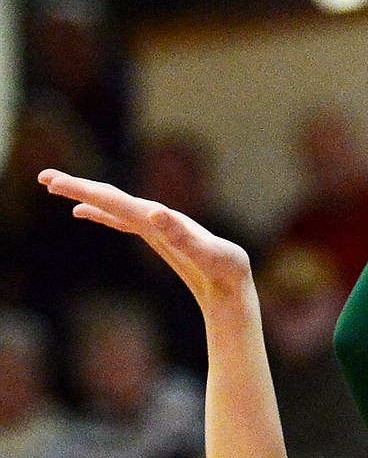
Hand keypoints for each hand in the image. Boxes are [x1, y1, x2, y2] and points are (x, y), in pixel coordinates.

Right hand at [39, 171, 252, 320]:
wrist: (234, 279)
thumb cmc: (224, 267)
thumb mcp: (208, 253)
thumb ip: (181, 234)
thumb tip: (153, 212)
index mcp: (158, 218)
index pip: (114, 200)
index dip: (85, 191)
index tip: (57, 183)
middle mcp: (153, 216)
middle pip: (108, 197)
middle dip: (77, 187)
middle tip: (43, 178)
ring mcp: (152, 223)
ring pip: (110, 204)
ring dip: (83, 195)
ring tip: (53, 186)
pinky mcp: (153, 234)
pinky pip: (118, 219)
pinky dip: (99, 213)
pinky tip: (81, 213)